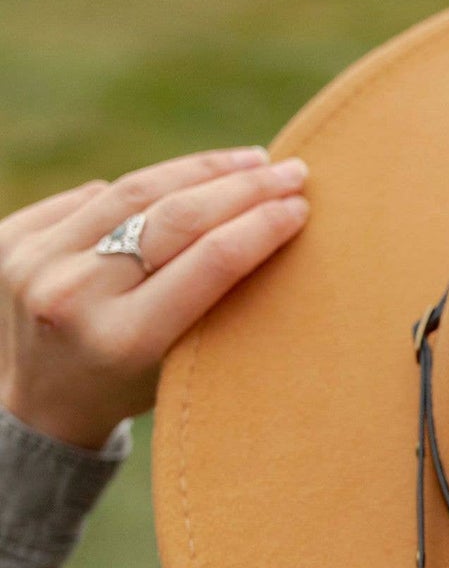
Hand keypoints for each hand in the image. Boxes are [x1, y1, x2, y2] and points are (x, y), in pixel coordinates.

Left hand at [0, 147, 309, 451]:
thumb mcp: (177, 366)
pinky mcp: (14, 235)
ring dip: (200, 170)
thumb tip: (267, 216)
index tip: (300, 205)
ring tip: (249, 161)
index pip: (210, 261)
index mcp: (123, 341)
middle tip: (289, 171)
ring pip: (133, 190)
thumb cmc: (127, 388)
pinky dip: (144, 188)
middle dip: (241, 187)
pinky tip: (185, 181)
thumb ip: (211, 303)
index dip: (261, 224)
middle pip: (174, 216)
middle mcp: (73, 296)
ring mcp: (35, 260)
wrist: (38, 406)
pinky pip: (94, 195)